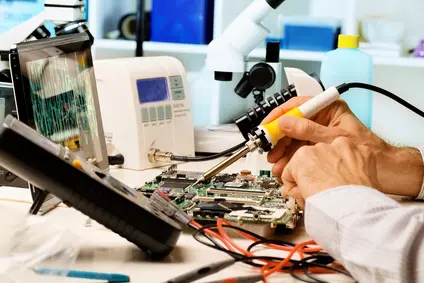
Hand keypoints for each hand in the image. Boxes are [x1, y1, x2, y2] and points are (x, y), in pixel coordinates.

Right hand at [263, 97, 423, 197]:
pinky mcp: (318, 145)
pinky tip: (284, 165)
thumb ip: (308, 130)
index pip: (298, 105)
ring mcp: (319, 132)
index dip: (280, 114)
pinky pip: (299, 149)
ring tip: (276, 163)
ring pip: (294, 139)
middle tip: (269, 147)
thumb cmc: (366, 148)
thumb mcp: (334, 137)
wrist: (382, 167)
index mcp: (328, 108)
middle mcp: (322, 118)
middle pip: (293, 124)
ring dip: (283, 151)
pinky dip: (290, 158)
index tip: (268, 124)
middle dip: (279, 138)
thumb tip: (286, 123)